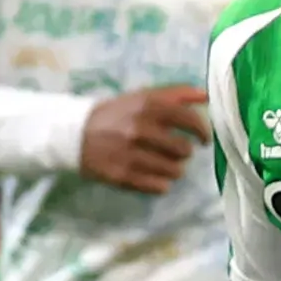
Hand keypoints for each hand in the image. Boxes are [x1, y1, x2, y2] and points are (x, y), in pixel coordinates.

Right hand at [78, 83, 210, 190]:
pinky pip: (159, 187)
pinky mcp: (123, 176)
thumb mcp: (143, 96)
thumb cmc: (117, 114)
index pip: (190, 120)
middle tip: (177, 152)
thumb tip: (206, 96)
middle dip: (185, 153)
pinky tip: (155, 176)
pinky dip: (161, 183)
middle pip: (184, 150)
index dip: (203, 132)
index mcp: (148, 106)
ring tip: (165, 164)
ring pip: (174, 171)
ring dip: (174, 169)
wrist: (75, 134)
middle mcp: (140, 129)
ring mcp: (131, 154)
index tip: (203, 139)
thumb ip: (176, 94)